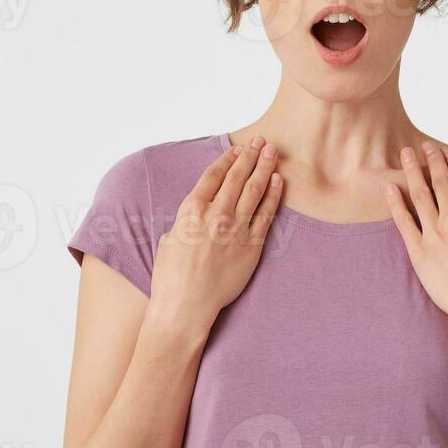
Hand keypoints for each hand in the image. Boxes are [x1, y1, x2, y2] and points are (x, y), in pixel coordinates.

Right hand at [150, 136, 281, 328]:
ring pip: (254, 191)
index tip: (237, 148)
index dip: (227, 158)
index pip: (213, 175)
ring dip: (264, 168)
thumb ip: (185, 221)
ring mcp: (236, 230)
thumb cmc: (171, 277)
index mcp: (191, 210)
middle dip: (250, 156)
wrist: (186, 305)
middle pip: (237, 177)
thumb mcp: (169, 239)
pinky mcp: (252, 247)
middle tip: (261, 141)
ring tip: (272, 153)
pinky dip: (273, 196)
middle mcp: (216, 215)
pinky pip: (266, 215)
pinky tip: (279, 181)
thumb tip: (196, 213)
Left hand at [386, 142, 447, 340]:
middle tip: (422, 146)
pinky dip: (396, 202)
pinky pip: (403, 220)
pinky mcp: (419, 251)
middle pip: (440, 180)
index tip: (444, 150)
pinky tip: (390, 188)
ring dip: (411, 171)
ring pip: (420, 194)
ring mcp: (435, 234)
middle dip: (430, 159)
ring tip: (404, 156)